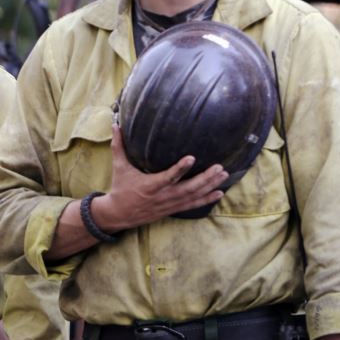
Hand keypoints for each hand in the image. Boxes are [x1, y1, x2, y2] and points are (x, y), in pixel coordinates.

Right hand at [94, 125, 227, 230]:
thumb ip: (118, 146)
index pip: (168, 177)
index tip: (192, 158)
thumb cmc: (120, 187)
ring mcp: (169, 204)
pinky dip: (206, 199)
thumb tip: (116, 125)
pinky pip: (192, 205)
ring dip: (209, 186)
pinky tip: (219, 193)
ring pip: (193, 196)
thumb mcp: (119, 167)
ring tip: (223, 175)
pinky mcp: (172, 209)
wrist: (119, 214)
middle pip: (187, 188)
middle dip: (205, 179)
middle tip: (219, 167)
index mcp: (150, 185)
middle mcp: (162, 196)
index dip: (180, 168)